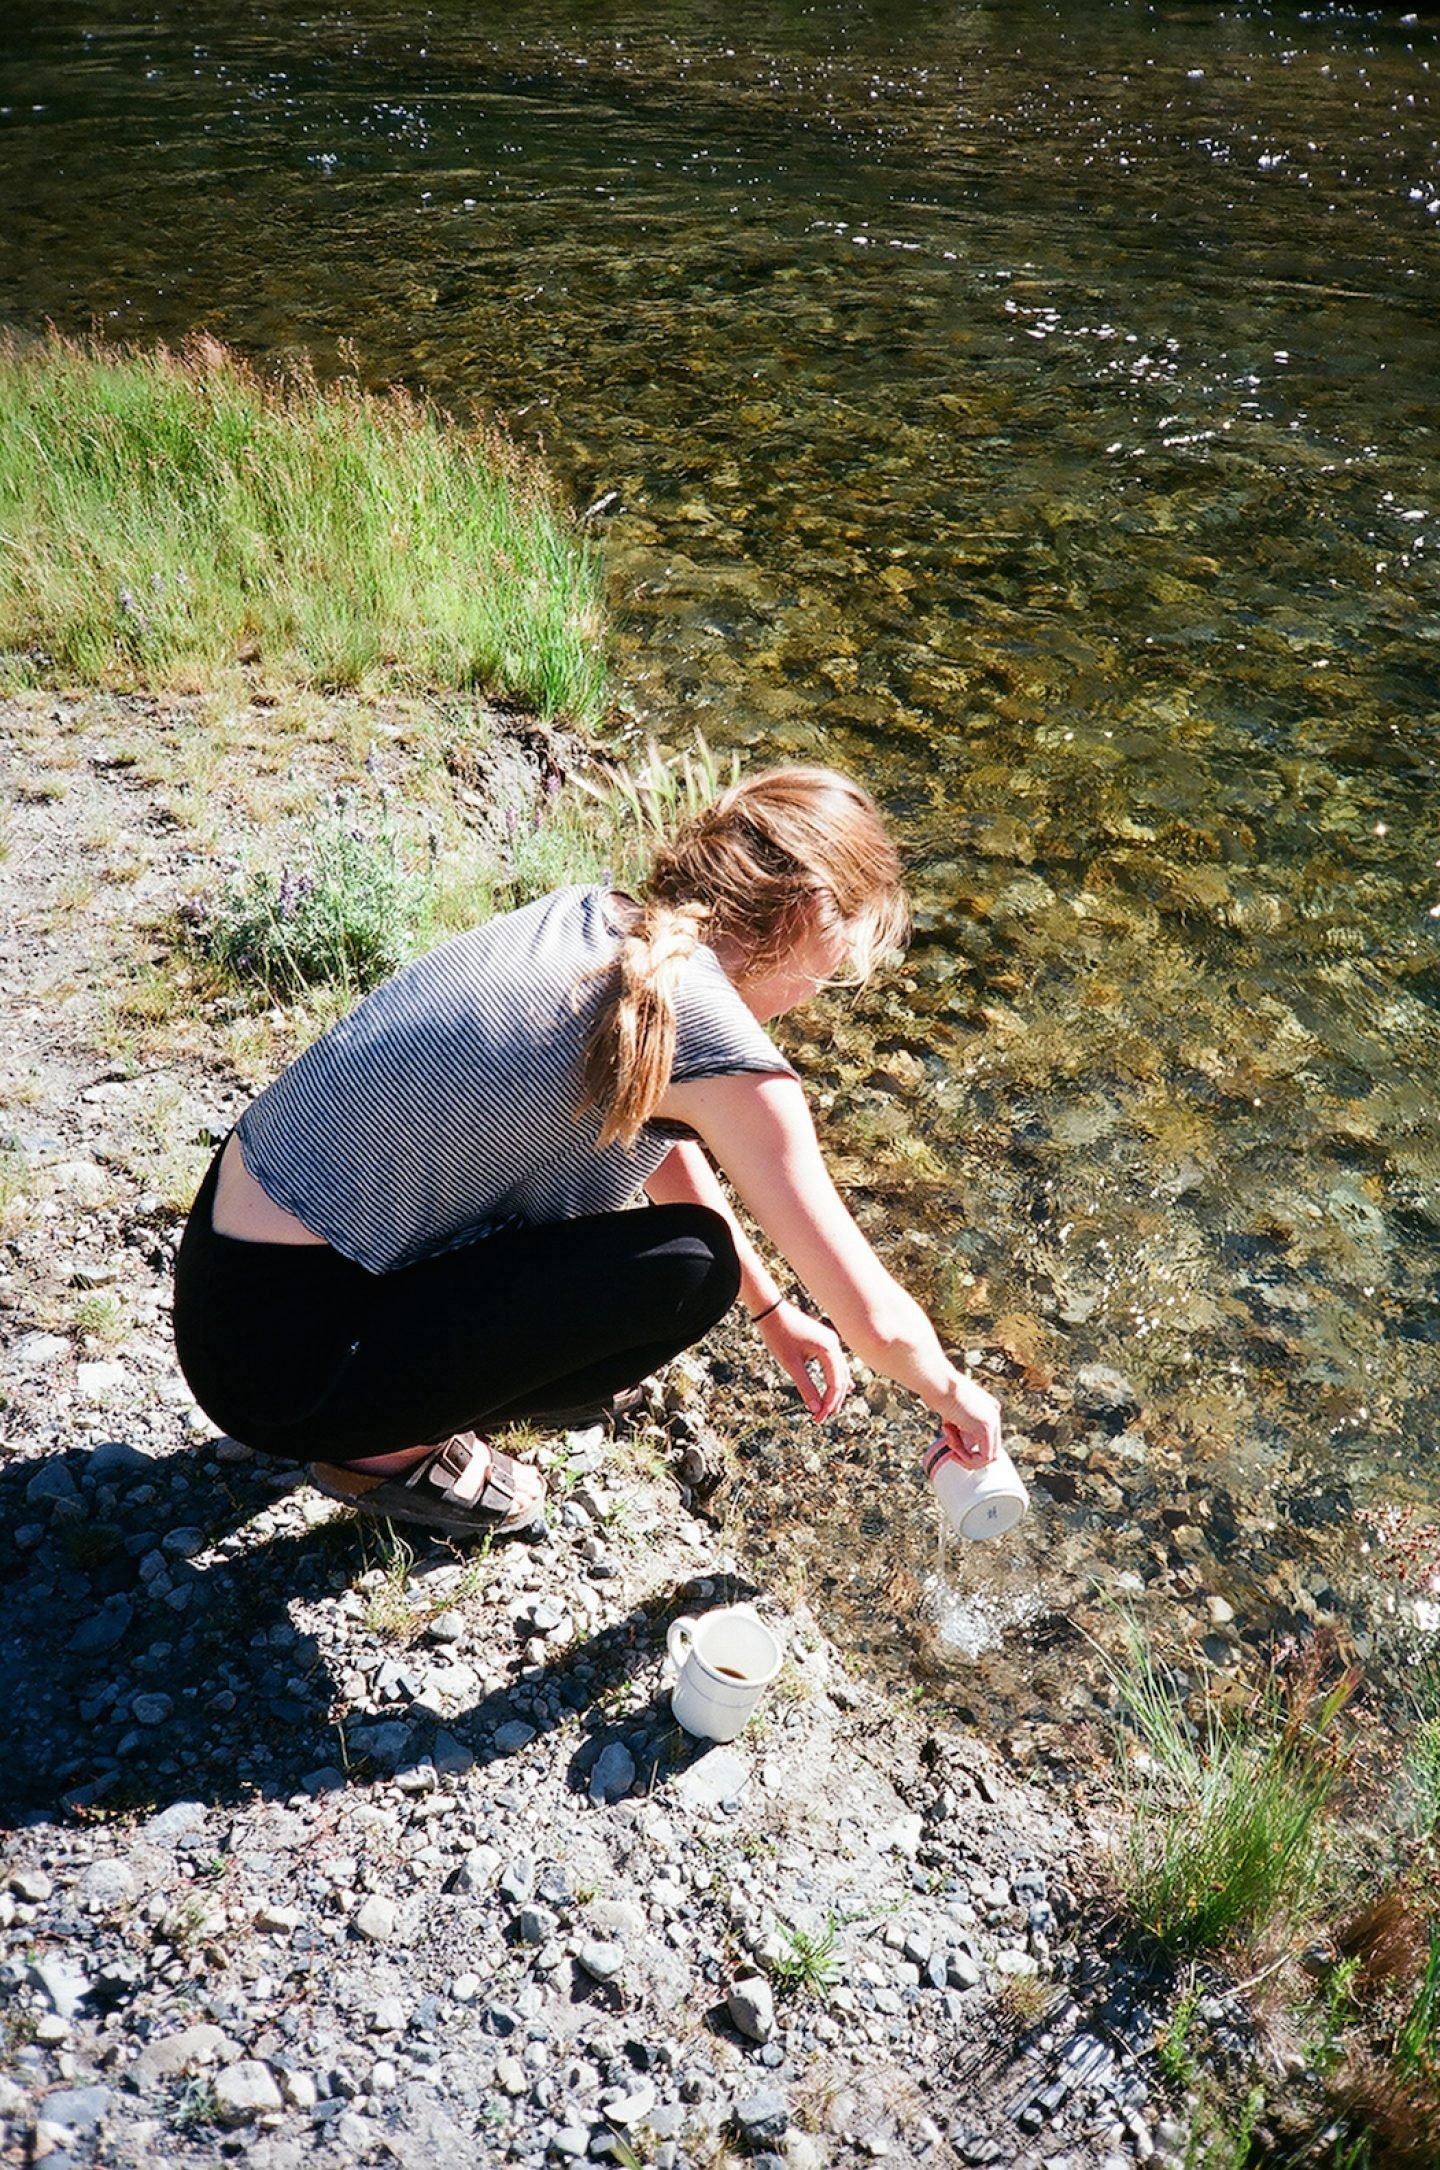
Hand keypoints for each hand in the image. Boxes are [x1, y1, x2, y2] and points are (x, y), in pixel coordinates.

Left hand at [757, 1300, 850, 1420]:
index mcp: (828, 1349)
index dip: (828, 1403)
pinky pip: (835, 1364)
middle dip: (832, 1400)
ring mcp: (831, 1341)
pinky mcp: (825, 1341)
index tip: (818, 1418)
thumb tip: (815, 1409)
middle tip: (821, 1418)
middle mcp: (834, 1344)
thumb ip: (805, 1387)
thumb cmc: (779, 1335)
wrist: (771, 1312)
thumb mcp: (791, 1364)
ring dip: (835, 1391)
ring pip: (840, 1372)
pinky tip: (843, 1388)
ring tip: (828, 1409)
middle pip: (841, 1379)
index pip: (835, 1383)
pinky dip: (836, 1378)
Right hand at [937, 1372, 1002, 1465]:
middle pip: (989, 1448)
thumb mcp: (952, 1410)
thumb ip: (960, 1424)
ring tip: (950, 1440)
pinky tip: (954, 1448)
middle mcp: (994, 1414)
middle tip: (950, 1443)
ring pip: (988, 1456)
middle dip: (968, 1452)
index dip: (967, 1445)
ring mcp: (992, 1421)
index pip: (986, 1437)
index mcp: (988, 1408)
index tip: (950, 1438)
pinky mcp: (986, 1428)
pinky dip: (968, 1459)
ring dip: (966, 1456)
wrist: (938, 1382)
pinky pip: (984, 1457)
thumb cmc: (938, 1391)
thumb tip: (957, 1441)